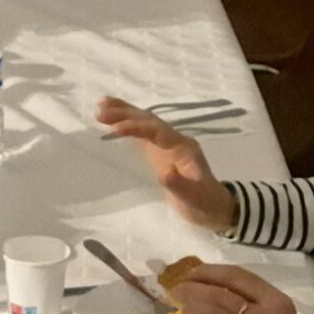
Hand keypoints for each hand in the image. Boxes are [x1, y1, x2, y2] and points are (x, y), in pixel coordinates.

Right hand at [94, 97, 234, 233]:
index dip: (137, 127)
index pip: (157, 130)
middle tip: (100, 110)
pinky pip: (142, 134)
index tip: (116, 128)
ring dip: (124, 113)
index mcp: (183, 146)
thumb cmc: (203, 202)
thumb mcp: (193, 196)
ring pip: (145, 123)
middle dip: (125, 113)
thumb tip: (164, 172)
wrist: (212, 207)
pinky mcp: (160, 152)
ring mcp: (167, 145)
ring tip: (101, 106)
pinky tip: (113, 122)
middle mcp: (174, 140)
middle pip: (149, 120)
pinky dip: (127, 126)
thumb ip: (178, 184)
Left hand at [166, 266, 313, 313]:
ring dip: (191, 309)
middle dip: (194, 289)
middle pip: (221, 294)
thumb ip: (257, 303)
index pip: (238, 277)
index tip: (193, 273)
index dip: (210, 272)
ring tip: (180, 310)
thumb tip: (218, 289)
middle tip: (178, 290)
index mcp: (277, 302)